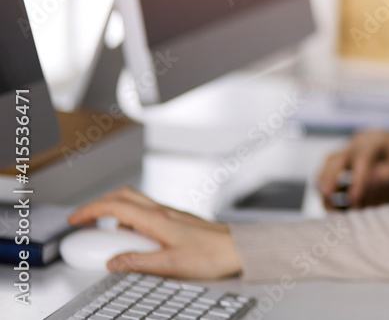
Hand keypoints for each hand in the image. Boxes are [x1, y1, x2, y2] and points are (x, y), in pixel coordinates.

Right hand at [66, 186, 241, 279]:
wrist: (239, 249)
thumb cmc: (212, 254)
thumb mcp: (170, 265)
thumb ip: (138, 263)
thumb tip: (113, 262)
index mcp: (157, 219)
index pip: (115, 206)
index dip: (91, 210)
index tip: (75, 219)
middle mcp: (164, 212)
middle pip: (124, 196)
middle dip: (99, 204)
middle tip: (85, 220)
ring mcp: (172, 214)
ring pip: (136, 203)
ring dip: (116, 212)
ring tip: (107, 234)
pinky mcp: (178, 220)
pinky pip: (148, 213)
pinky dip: (133, 220)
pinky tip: (135, 240)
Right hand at [316, 128, 388, 208]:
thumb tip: (370, 182)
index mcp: (377, 139)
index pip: (362, 158)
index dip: (357, 179)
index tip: (354, 199)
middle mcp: (361, 141)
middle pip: (336, 157)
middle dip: (329, 178)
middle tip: (327, 198)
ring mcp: (353, 148)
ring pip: (329, 162)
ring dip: (323, 182)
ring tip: (327, 203)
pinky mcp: (350, 158)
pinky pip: (332, 169)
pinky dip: (328, 184)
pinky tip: (331, 202)